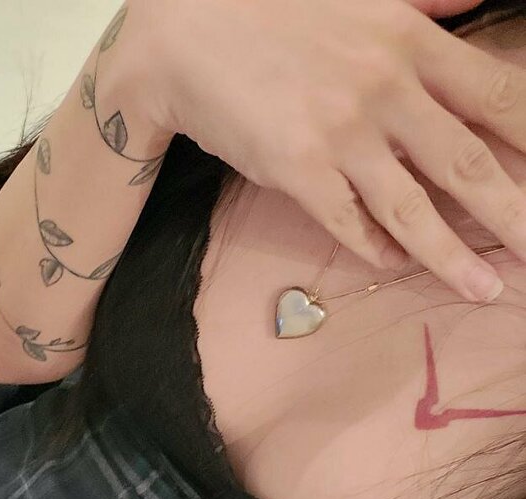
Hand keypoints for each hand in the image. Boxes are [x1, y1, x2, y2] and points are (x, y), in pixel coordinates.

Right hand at [136, 0, 525, 302]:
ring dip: (453, 255)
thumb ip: (426, 2)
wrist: (186, 35)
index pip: (498, 95)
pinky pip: (348, 222)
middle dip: (515, 214)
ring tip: (487, 289)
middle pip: (468, 163)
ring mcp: (341, 135)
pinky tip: (398, 264)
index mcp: (410, 41)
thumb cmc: (273, 9)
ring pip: (413, 207)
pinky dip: (376, 247)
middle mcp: (385, 89)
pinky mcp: (298, 171)